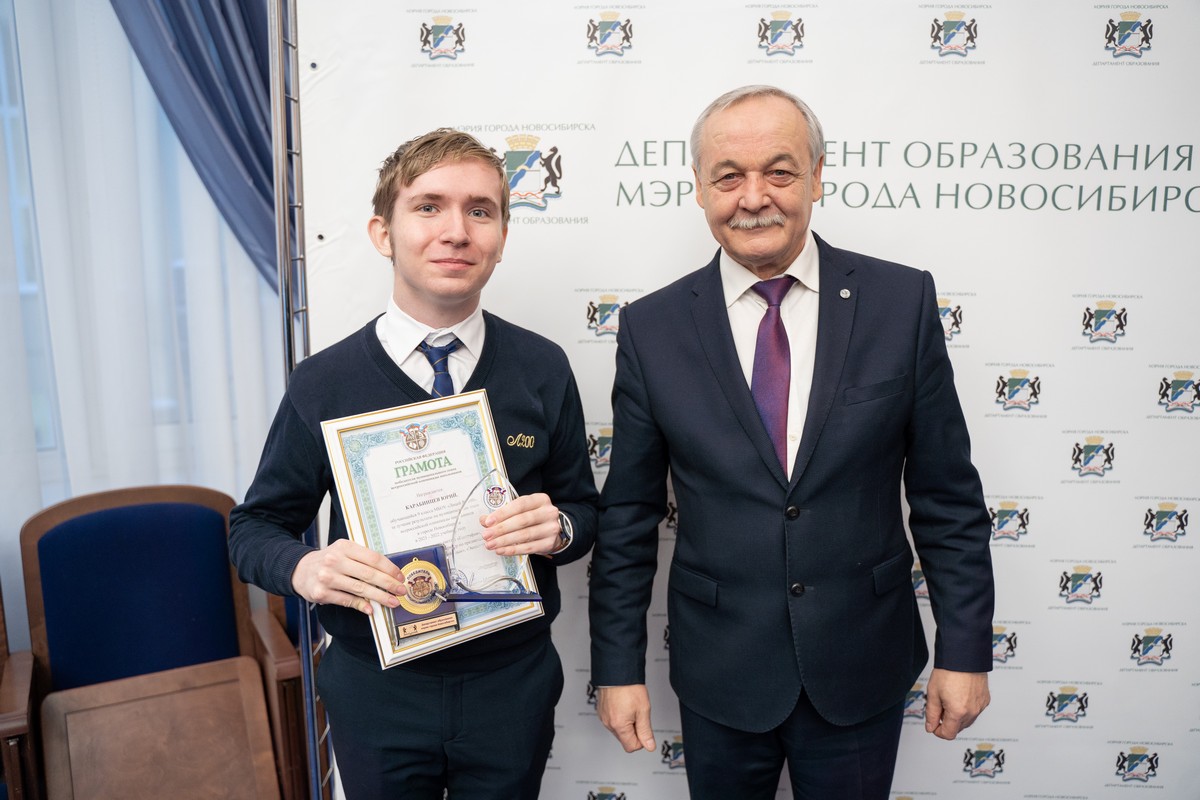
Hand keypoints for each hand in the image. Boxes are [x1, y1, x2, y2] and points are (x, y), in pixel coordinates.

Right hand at [290, 538, 405, 615]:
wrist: (299, 570)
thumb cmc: (327, 561)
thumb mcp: (343, 552)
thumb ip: (363, 559)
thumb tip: (388, 574)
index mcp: (344, 547)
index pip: (373, 558)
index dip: (390, 569)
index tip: (400, 577)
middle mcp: (335, 560)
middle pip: (369, 574)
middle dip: (389, 584)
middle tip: (401, 591)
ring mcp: (327, 577)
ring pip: (360, 588)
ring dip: (380, 597)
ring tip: (392, 602)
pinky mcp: (321, 593)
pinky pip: (347, 600)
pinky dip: (361, 605)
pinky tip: (371, 609)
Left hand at [480, 493, 561, 555]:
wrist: (552, 530)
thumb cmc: (534, 518)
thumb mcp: (520, 511)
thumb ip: (503, 514)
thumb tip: (484, 520)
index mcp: (540, 499)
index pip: (520, 505)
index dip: (503, 513)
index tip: (488, 521)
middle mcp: (548, 512)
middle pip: (522, 521)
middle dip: (501, 529)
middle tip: (487, 535)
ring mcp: (551, 528)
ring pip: (524, 535)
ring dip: (504, 541)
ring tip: (491, 544)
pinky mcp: (550, 543)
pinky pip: (528, 547)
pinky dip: (513, 550)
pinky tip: (502, 550)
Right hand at [596, 684, 655, 752]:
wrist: (617, 670)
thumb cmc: (629, 687)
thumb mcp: (643, 709)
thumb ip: (646, 731)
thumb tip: (649, 746)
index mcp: (619, 726)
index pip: (631, 747)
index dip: (641, 740)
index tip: (644, 727)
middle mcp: (608, 723)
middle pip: (624, 739)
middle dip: (633, 730)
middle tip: (638, 713)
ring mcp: (603, 717)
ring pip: (618, 730)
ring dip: (626, 723)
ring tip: (630, 707)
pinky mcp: (601, 711)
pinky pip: (612, 721)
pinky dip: (619, 717)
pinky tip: (623, 705)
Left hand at [924, 668, 988, 739]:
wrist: (964, 656)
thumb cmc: (948, 671)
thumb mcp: (933, 693)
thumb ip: (931, 714)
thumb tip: (931, 727)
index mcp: (958, 712)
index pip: (948, 734)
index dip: (938, 732)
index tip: (934, 725)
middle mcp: (972, 712)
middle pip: (957, 728)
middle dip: (947, 722)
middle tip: (940, 706)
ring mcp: (980, 706)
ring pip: (967, 720)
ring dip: (957, 716)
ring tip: (949, 698)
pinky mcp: (985, 700)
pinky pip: (975, 711)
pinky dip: (967, 708)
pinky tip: (960, 695)